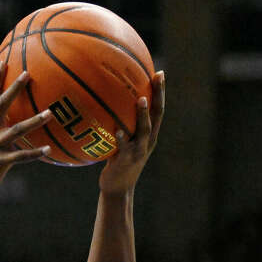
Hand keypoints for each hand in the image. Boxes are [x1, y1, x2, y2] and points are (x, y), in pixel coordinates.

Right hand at [0, 63, 50, 205]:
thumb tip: (13, 130)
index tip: (4, 62)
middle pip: (0, 105)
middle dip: (13, 88)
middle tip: (27, 73)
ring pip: (15, 130)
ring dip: (34, 121)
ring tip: (50, 113)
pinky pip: (20, 157)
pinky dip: (35, 154)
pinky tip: (48, 150)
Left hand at [98, 70, 164, 194]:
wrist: (117, 188)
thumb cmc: (115, 162)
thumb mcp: (119, 141)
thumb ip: (116, 125)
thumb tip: (101, 105)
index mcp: (148, 134)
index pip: (157, 109)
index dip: (159, 91)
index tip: (159, 72)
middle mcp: (147, 140)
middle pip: (157, 114)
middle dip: (159, 94)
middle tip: (158, 76)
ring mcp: (138, 150)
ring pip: (144, 130)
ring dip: (143, 115)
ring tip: (141, 100)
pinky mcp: (126, 160)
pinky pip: (124, 147)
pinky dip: (122, 138)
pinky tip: (117, 129)